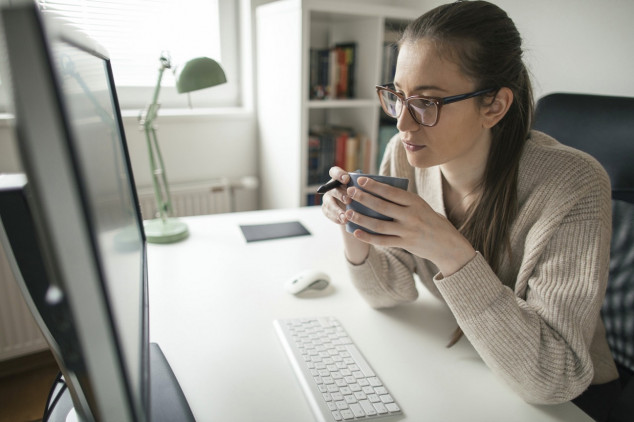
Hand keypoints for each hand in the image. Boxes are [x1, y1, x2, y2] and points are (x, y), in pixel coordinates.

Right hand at [321, 167, 370, 263]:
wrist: (362, 211)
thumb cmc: (368, 196)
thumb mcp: (369, 190)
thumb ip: (370, 186)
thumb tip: (382, 186)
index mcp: (340, 178)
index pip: (334, 172)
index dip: (338, 174)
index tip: (347, 179)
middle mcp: (333, 187)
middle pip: (332, 188)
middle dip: (340, 194)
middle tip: (349, 200)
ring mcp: (329, 198)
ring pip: (328, 203)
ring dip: (337, 210)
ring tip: (346, 217)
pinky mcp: (328, 210)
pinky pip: (328, 214)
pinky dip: (336, 218)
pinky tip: (343, 221)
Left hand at [344, 176, 476, 275]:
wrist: (447, 244)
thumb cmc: (430, 220)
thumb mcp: (420, 205)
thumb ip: (402, 200)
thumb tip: (376, 191)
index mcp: (415, 202)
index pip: (391, 191)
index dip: (374, 186)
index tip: (360, 180)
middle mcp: (411, 215)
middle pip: (382, 206)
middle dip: (363, 198)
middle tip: (349, 193)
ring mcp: (407, 231)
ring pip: (379, 225)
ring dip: (361, 218)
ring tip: (348, 212)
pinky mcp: (405, 243)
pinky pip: (382, 240)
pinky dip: (368, 237)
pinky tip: (356, 232)